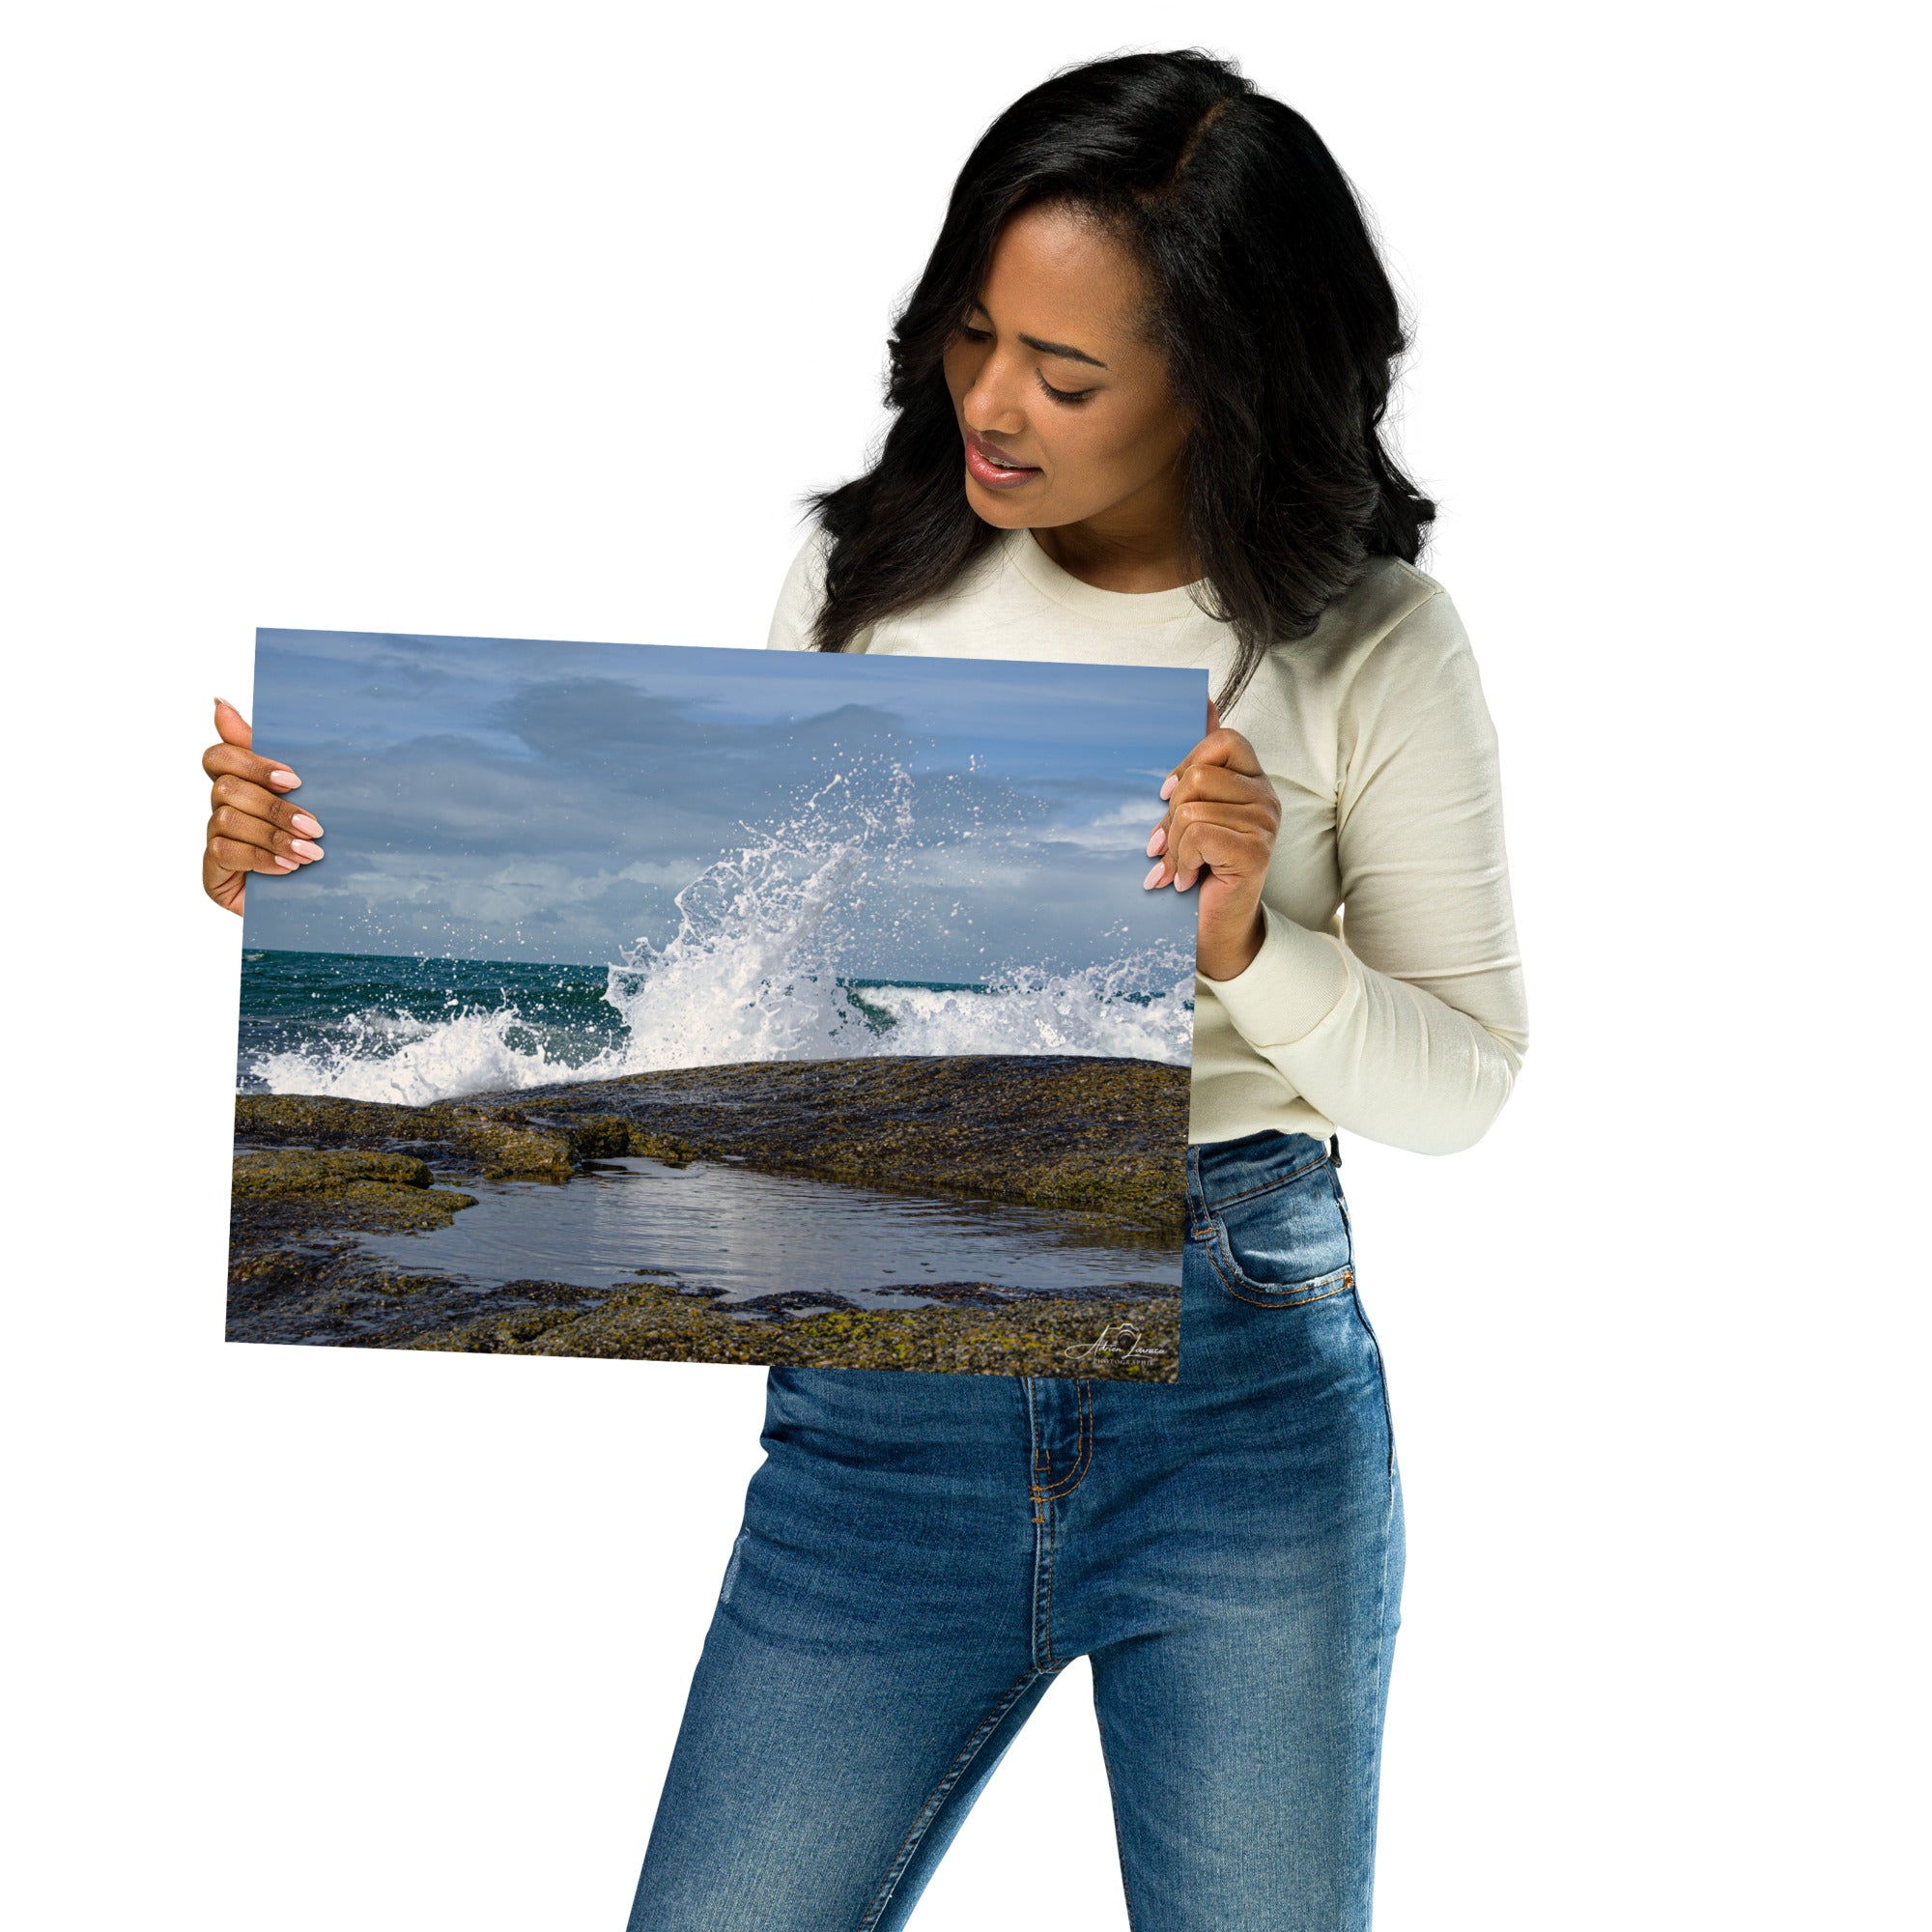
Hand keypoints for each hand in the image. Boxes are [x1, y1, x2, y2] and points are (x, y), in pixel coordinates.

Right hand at [201, 698, 323, 914]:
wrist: (316, 900)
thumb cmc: (310, 842)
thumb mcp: (305, 798)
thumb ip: (270, 755)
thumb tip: (219, 703)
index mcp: (241, 784)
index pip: (220, 756)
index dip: (252, 763)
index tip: (293, 780)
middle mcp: (221, 809)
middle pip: (227, 788)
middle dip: (275, 807)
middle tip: (316, 826)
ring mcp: (214, 839)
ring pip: (227, 819)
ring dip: (273, 835)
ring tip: (311, 853)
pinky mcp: (212, 871)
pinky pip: (224, 852)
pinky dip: (261, 858)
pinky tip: (289, 869)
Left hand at [1142, 697, 1279, 979]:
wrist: (1216, 928)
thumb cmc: (1201, 868)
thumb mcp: (1193, 811)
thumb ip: (1200, 761)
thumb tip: (1203, 700)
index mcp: (1252, 781)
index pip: (1223, 739)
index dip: (1187, 763)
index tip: (1167, 796)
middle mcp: (1267, 797)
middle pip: (1200, 776)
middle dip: (1170, 814)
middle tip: (1166, 843)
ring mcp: (1265, 823)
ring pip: (1193, 809)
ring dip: (1173, 845)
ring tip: (1178, 866)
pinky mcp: (1256, 850)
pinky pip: (1198, 834)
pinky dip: (1181, 861)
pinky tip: (1186, 879)